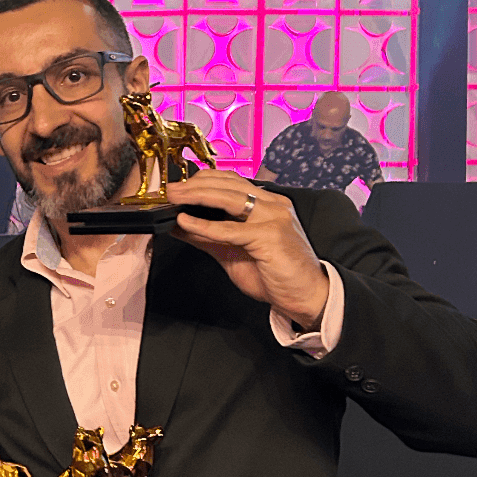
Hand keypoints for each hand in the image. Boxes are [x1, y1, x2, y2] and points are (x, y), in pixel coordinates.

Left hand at [167, 170, 328, 328]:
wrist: (305, 297)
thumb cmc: (274, 275)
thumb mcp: (233, 250)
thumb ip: (209, 236)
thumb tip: (179, 226)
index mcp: (269, 203)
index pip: (232, 180)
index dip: (203, 179)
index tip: (180, 186)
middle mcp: (273, 204)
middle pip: (228, 184)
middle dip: (194, 185)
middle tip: (170, 190)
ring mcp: (274, 217)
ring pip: (228, 198)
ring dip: (196, 196)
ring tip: (175, 198)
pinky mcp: (270, 236)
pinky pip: (230, 229)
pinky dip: (204, 225)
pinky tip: (186, 223)